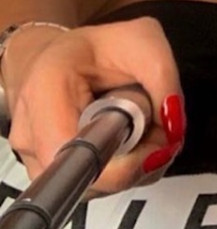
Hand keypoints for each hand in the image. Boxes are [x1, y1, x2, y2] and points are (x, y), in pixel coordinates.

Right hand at [3, 17, 184, 194]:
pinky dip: (118, 171)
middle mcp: (31, 131)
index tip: (153, 144)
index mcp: (47, 88)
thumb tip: (172, 124)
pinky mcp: (47, 173)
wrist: (55, 58)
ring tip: (134, 129)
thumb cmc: (95, 50)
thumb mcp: (142, 40)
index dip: (125, 164)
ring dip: (129, 167)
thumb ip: (162, 76)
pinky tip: (122, 143)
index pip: (79, 156)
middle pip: (91, 178)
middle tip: (151, 127)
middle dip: (137, 161)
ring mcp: (34, 157)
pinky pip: (91, 188)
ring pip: (94, 188)